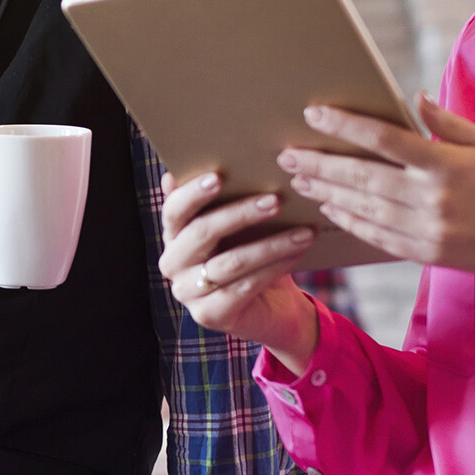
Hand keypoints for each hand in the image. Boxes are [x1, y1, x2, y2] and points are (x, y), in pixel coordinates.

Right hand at [159, 174, 320, 366]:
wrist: (272, 309)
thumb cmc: (253, 255)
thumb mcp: (239, 226)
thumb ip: (223, 198)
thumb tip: (213, 158)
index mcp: (173, 236)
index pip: (174, 210)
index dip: (193, 193)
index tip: (220, 175)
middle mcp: (172, 264)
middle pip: (201, 233)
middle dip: (241, 213)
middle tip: (276, 200)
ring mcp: (187, 293)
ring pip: (230, 262)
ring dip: (270, 244)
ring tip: (302, 230)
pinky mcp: (209, 315)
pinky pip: (244, 287)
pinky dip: (274, 268)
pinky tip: (297, 252)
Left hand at [281, 94, 474, 300]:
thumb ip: (447, 123)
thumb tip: (414, 97)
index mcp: (447, 165)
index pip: (384, 140)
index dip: (345, 125)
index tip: (314, 113)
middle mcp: (432, 199)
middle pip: (362, 177)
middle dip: (320, 163)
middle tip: (287, 152)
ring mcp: (426, 230)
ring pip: (362, 208)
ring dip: (326, 192)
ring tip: (299, 178)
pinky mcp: (424, 253)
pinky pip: (376, 235)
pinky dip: (348, 220)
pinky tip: (328, 207)